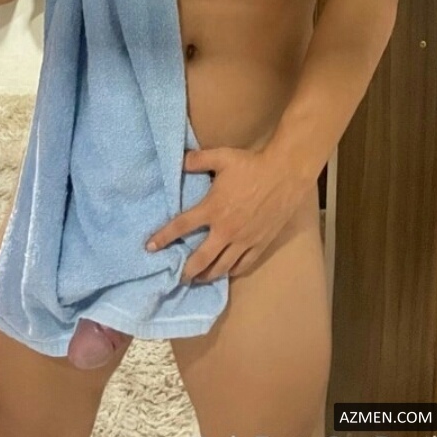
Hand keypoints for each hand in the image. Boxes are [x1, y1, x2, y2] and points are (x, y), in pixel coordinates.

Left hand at [145, 145, 306, 282]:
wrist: (285, 173)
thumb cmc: (252, 165)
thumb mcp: (222, 157)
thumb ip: (197, 160)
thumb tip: (180, 161)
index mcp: (212, 209)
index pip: (181, 226)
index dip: (163, 238)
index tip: (150, 248)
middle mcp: (225, 230)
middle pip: (201, 259)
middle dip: (187, 271)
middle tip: (178, 277)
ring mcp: (244, 240)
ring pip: (222, 267)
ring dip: (208, 276)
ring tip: (199, 280)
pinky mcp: (260, 243)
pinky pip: (244, 265)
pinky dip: (233, 271)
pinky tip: (228, 273)